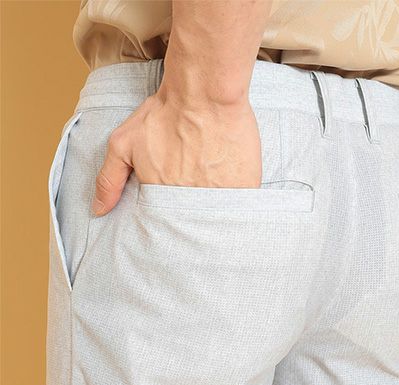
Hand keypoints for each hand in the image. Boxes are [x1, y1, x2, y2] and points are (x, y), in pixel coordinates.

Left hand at [91, 91, 262, 215]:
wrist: (204, 93)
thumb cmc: (164, 114)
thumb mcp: (123, 143)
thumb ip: (108, 180)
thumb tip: (97, 211)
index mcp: (162, 196)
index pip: (165, 220)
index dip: (170, 213)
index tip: (175, 202)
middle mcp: (190, 201)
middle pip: (192, 221)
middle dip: (192, 215)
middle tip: (196, 195)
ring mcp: (219, 196)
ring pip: (217, 215)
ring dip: (215, 211)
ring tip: (214, 190)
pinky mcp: (245, 186)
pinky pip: (241, 204)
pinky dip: (238, 202)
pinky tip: (234, 189)